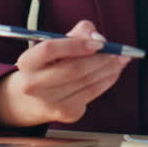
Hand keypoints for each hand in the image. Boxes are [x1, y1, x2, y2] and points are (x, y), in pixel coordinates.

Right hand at [0, 20, 132, 127]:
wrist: (34, 98)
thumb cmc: (49, 64)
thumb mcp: (57, 44)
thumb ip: (78, 33)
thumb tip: (99, 38)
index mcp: (27, 62)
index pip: (50, 49)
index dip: (76, 44)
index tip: (98, 43)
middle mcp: (33, 84)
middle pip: (73, 69)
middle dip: (100, 59)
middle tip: (117, 51)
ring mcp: (49, 101)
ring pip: (86, 82)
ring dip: (109, 69)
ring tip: (120, 59)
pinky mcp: (65, 112)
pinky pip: (92, 93)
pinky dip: (107, 80)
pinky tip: (114, 72)